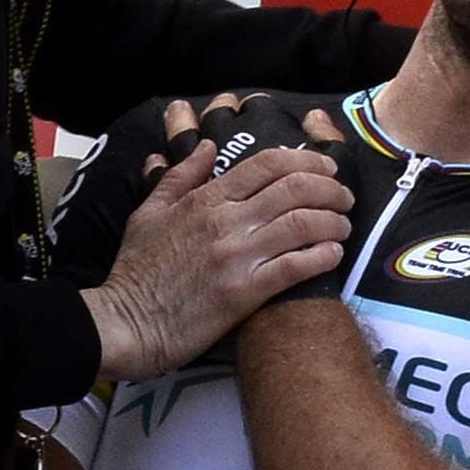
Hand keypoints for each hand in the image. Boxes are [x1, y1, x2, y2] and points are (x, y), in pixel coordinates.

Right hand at [83, 132, 348, 379]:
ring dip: (332, 221)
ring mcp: (236, 256)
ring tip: (344, 226)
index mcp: (205, 199)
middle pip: (294, 188)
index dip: (305, 160)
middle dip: (329, 187)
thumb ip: (180, 177)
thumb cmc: (136, 271)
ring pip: (301, 223)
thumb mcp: (148, 213)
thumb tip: (207, 146)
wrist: (124, 323)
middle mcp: (225, 221)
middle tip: (343, 196)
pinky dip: (321, 256)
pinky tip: (332, 254)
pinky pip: (294, 266)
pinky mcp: (244, 292)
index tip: (325, 167)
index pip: (267, 164)